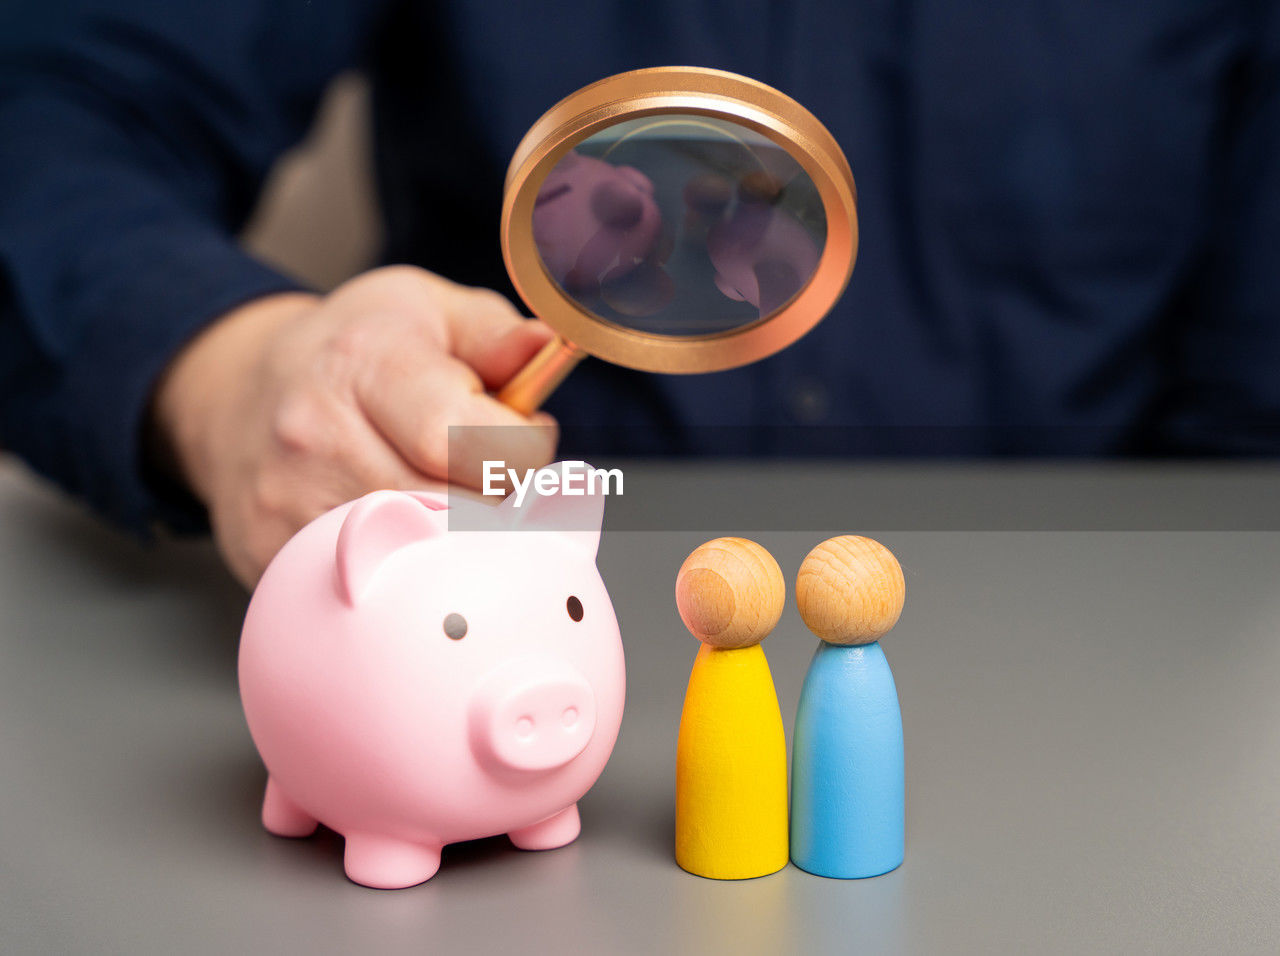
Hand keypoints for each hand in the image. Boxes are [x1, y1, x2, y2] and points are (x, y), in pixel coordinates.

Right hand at [151, 266, 557, 587]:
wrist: (236, 392)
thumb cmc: (354, 352)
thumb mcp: (428, 310)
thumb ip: (496, 334)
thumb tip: (541, 347)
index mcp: (368, 363)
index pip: (474, 442)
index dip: (524, 454)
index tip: (522, 441)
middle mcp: (318, 432)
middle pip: (457, 512)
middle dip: (499, 503)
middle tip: (491, 477)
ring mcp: (289, 502)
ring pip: (420, 562)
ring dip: (459, 542)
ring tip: (449, 497)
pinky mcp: (272, 555)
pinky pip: (372, 591)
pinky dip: (407, 571)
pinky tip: (405, 531)